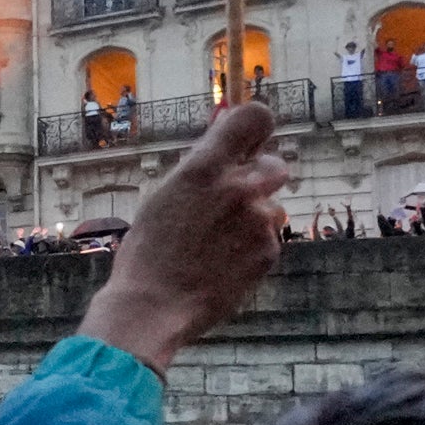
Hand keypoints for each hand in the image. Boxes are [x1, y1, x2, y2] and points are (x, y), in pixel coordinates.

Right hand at [79, 100, 290, 371]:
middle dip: (260, 177)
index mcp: (204, 168)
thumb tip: (222, 149)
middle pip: (275, 164)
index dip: (255, 126)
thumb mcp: (163, 196)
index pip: (254, 118)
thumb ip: (199, 170)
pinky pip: (270, 238)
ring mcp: (258, 220)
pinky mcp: (268, 251)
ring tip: (217, 245)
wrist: (154, 306)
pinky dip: (253, 248)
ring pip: (271, 206)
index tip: (248, 141)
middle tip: (236, 197)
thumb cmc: (149, 252)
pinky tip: (223, 264)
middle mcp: (238, 187)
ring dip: (253, 218)